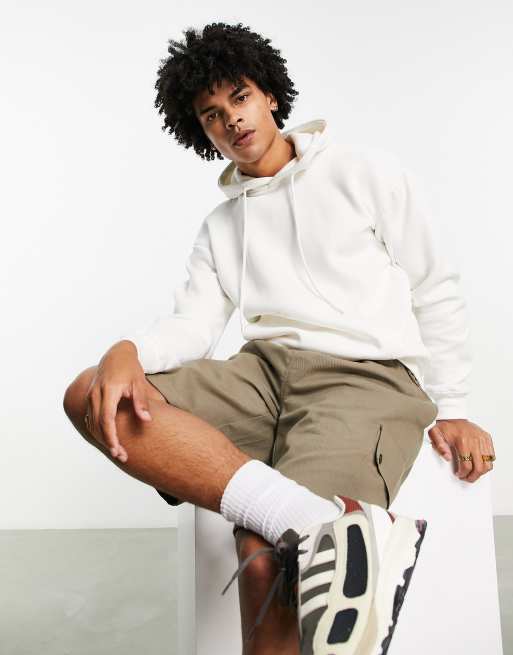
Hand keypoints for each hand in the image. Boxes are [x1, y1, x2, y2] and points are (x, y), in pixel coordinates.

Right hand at [84, 341, 152, 462]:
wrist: (116, 354)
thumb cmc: (130, 368)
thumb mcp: (139, 382)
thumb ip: (142, 401)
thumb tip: (146, 420)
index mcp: (109, 390)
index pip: (107, 419)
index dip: (112, 437)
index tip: (119, 450)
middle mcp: (96, 394)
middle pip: (98, 425)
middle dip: (108, 443)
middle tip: (122, 456)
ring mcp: (90, 396)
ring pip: (92, 424)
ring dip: (103, 439)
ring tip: (118, 451)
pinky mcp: (89, 398)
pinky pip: (90, 419)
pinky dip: (98, 431)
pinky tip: (108, 440)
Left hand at [427, 419, 494, 482]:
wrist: (453, 416)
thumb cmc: (444, 427)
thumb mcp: (435, 434)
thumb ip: (439, 446)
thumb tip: (447, 458)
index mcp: (462, 441)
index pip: (467, 465)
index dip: (463, 474)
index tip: (459, 475)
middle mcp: (475, 440)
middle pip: (479, 467)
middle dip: (473, 477)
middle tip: (466, 477)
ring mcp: (482, 439)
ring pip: (488, 464)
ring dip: (481, 472)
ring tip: (473, 472)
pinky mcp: (487, 438)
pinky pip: (492, 456)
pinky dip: (486, 462)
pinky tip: (478, 463)